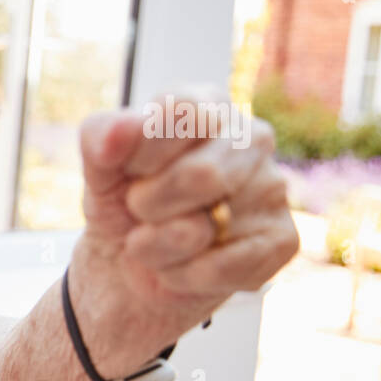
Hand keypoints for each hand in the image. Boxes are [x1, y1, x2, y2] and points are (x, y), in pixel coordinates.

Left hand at [69, 85, 299, 376]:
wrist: (129, 269)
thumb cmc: (122, 204)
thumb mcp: (98, 169)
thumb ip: (100, 138)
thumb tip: (118, 132)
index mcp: (208, 105)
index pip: (180, 112)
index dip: (140, 153)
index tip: (126, 172)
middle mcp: (251, 138)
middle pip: (200, 175)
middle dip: (148, 205)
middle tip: (140, 211)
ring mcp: (272, 188)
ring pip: (204, 228)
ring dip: (157, 247)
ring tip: (156, 241)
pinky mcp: (282, 240)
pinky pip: (222, 268)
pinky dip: (181, 276)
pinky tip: (179, 268)